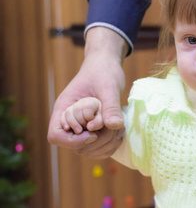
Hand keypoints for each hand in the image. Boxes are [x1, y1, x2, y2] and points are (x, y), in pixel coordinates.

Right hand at [48, 27, 127, 158]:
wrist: (106, 66)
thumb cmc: (103, 71)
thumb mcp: (109, 86)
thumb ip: (110, 106)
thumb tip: (115, 125)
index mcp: (65, 108)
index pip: (55, 136)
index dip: (73, 141)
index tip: (93, 132)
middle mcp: (70, 120)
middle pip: (75, 146)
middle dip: (97, 141)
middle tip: (115, 127)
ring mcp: (82, 127)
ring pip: (88, 150)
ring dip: (106, 144)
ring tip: (119, 128)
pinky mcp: (94, 130)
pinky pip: (98, 148)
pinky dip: (110, 145)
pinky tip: (120, 131)